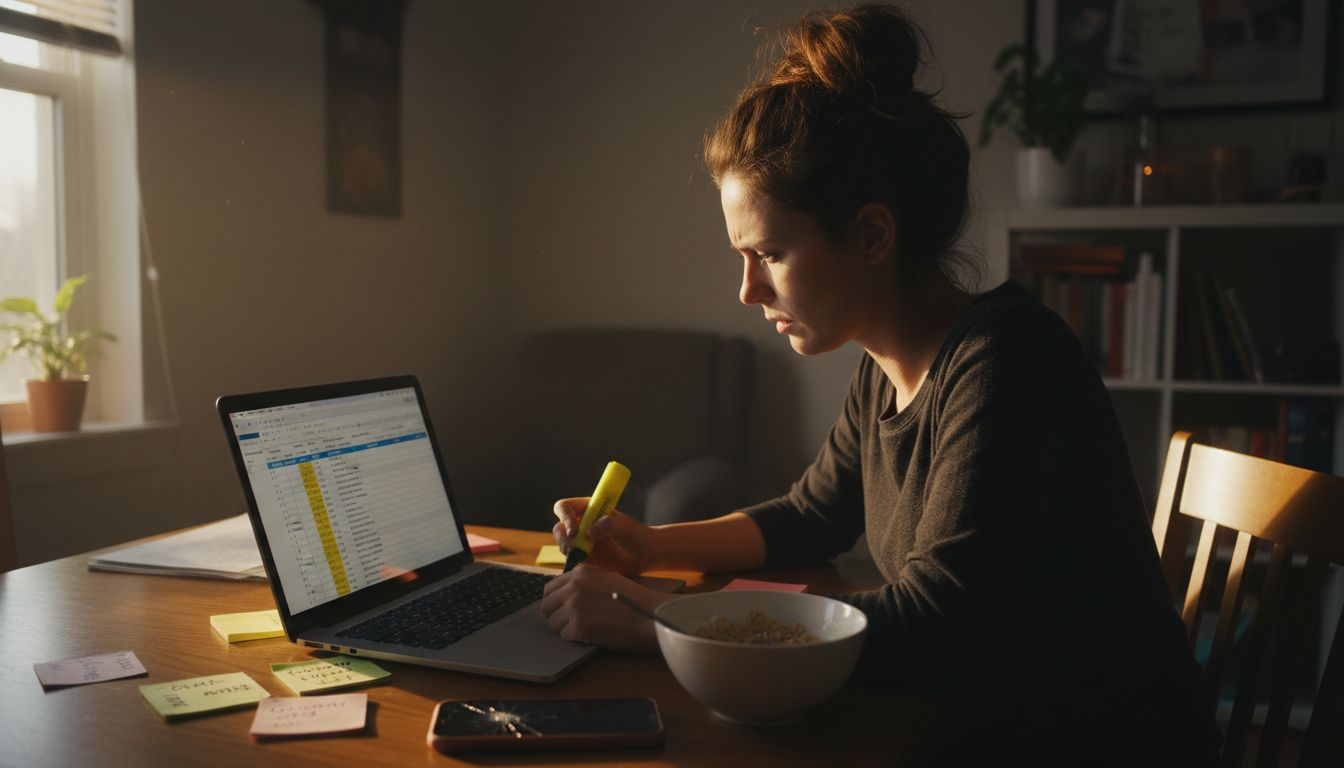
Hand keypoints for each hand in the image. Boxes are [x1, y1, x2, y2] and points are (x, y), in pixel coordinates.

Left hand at [540, 566, 671, 652]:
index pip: (549, 589)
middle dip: (556, 616)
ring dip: (566, 629)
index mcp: (580, 573)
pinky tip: (592, 634)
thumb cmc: (633, 600)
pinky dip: (575, 638)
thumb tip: (563, 594)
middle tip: (570, 623)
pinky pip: (564, 636)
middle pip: (546, 606)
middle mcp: (574, 587)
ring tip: (586, 628)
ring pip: (553, 623)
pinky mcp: (579, 626)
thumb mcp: (606, 579)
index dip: (555, 602)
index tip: (561, 609)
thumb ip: (584, 583)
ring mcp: (575, 607)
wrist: (650, 615)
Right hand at [552, 498, 656, 575]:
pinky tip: (585, 566)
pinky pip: (571, 559)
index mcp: (589, 509)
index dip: (565, 517)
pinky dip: (573, 563)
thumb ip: (610, 524)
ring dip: (567, 550)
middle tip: (573, 548)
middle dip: (563, 537)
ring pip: (563, 544)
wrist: (644, 555)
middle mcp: (581, 523)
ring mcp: (581, 541)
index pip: (565, 507)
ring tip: (581, 556)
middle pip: (559, 527)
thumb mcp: (626, 527)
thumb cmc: (637, 536)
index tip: (575, 531)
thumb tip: (590, 532)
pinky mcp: (583, 557)